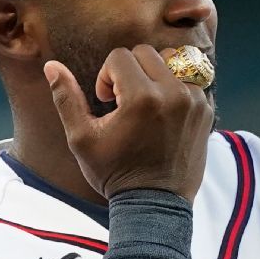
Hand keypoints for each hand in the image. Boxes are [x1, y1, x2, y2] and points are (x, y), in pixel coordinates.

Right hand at [45, 45, 213, 201]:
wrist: (154, 204)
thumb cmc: (115, 173)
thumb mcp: (82, 139)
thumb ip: (66, 98)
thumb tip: (52, 65)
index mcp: (142, 97)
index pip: (120, 56)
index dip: (107, 77)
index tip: (108, 103)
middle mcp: (173, 94)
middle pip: (147, 54)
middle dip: (129, 71)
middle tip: (124, 102)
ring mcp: (195, 102)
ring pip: (172, 62)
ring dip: (155, 76)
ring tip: (146, 104)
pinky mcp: (206, 111)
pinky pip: (190, 81)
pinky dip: (175, 89)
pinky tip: (164, 114)